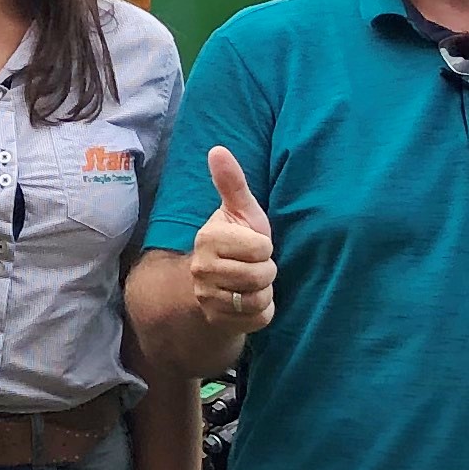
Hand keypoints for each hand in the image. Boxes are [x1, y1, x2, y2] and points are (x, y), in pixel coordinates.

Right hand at [189, 147, 275, 342]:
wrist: (218, 281)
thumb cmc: (237, 240)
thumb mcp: (240, 211)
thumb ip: (232, 182)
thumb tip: (218, 149)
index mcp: (208, 238)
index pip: (260, 248)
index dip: (265, 247)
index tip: (254, 245)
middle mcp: (201, 269)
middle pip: (260, 275)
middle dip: (267, 270)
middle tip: (256, 264)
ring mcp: (207, 297)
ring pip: (259, 298)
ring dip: (264, 291)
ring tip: (253, 282)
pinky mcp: (218, 320)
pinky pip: (258, 318)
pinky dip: (263, 310)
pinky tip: (250, 300)